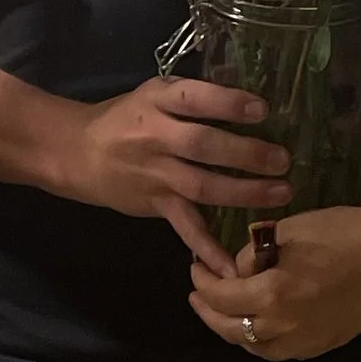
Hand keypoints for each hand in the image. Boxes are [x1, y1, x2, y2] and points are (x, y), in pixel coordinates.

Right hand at [55, 78, 293, 267]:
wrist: (77, 153)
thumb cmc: (125, 117)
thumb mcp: (154, 93)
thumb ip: (193, 97)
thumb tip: (250, 102)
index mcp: (157, 101)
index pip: (194, 98)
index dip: (227, 103)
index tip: (261, 110)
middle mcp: (155, 136)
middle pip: (203, 145)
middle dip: (245, 153)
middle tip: (283, 159)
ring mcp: (155, 174)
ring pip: (202, 185)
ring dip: (244, 193)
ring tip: (281, 193)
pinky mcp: (155, 204)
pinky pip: (184, 227)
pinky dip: (207, 249)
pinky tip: (230, 268)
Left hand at [188, 199, 360, 361]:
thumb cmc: (345, 231)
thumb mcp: (289, 230)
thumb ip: (254, 254)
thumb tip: (239, 270)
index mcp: (272, 294)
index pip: (219, 297)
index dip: (201, 283)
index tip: (196, 269)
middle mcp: (284, 327)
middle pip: (231, 330)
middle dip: (208, 312)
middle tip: (198, 295)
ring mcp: (306, 342)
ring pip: (254, 348)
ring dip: (234, 330)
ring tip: (224, 312)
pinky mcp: (324, 345)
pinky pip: (281, 351)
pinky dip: (262, 340)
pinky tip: (260, 323)